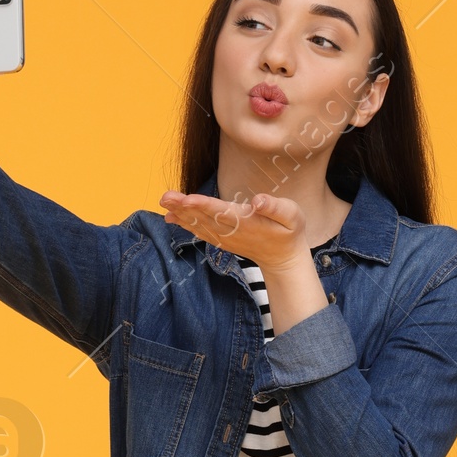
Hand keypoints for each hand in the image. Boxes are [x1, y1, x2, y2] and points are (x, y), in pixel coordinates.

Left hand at [159, 189, 308, 272]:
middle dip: (184, 207)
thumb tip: (258, 200)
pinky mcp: (221, 240)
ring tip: (164, 203)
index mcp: (247, 223)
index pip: (222, 212)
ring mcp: (225, 238)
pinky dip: (185, 224)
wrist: (284, 259)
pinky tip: (172, 217)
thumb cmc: (290, 232)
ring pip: (199, 225)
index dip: (204, 205)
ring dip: (181, 214)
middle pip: (205, 218)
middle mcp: (232, 232)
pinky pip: (200, 232)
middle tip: (166, 197)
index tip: (187, 199)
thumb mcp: (292, 216)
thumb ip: (276, 207)